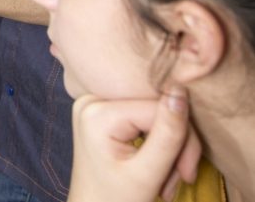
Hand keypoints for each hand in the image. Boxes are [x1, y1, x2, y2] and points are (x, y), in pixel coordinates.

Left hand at [68, 87, 200, 201]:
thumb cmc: (114, 199)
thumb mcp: (147, 173)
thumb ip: (168, 133)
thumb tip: (180, 88)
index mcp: (97, 112)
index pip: (159, 108)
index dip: (183, 138)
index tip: (187, 173)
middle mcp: (91, 98)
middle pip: (156, 108)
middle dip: (176, 145)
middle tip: (181, 176)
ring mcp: (95, 102)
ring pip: (154, 113)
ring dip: (170, 147)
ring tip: (166, 179)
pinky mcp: (103, 108)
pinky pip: (143, 116)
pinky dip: (157, 141)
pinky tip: (157, 164)